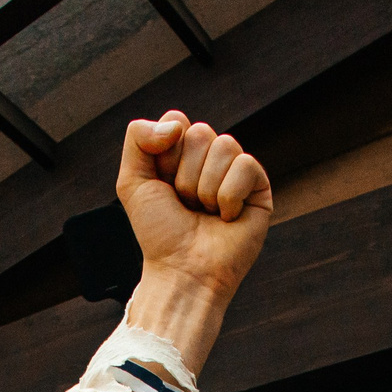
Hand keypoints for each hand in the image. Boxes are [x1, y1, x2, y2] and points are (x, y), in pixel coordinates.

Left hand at [118, 111, 272, 372]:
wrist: (183, 270)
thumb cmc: (159, 232)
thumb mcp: (132, 182)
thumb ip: (138, 137)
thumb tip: (177, 124)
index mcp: (181, 153)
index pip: (177, 121)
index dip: (166, 154)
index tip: (163, 185)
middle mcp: (210, 158)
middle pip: (200, 132)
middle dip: (185, 174)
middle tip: (185, 205)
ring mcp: (235, 172)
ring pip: (224, 146)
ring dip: (205, 188)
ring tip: (205, 213)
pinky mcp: (259, 188)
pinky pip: (246, 165)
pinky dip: (229, 196)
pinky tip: (226, 218)